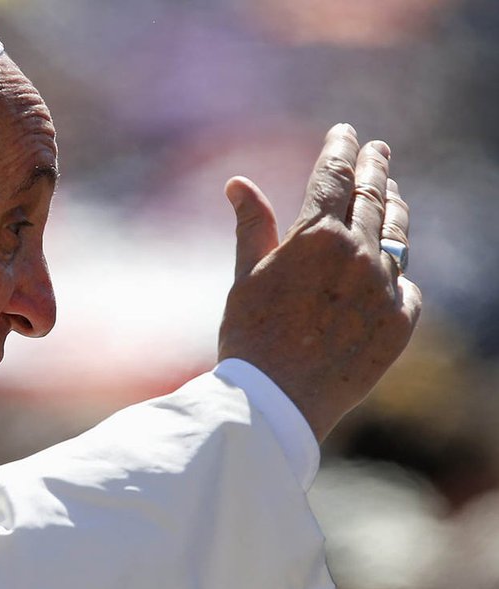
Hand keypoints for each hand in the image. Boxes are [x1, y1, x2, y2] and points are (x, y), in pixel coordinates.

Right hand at [218, 124, 421, 441]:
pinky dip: (398, 268)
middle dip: (375, 167)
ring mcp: (384, 289)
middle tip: (378, 148)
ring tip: (394, 191)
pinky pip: (406, 284)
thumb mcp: (246, 275)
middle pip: (373, 196)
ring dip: (395, 207)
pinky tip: (394, 260)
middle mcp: (359, 255)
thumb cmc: (251, 336)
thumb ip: (252, 225)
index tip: (345, 132)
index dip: (341, 149)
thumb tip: (238, 182)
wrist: (278, 400)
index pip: (335, 176)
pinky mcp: (400, 323)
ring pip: (397, 235)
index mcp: (317, 236)